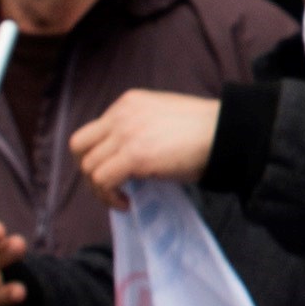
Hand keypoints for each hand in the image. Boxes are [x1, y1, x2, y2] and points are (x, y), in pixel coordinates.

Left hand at [74, 89, 218, 201]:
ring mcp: (125, 134)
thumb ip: (138, 130)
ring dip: (100, 189)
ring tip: (121, 198)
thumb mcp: (161, 119)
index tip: (115, 173)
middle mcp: (121, 114)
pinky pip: (102, 180)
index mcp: (128, 103)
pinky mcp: (134, 155)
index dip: (98, 156)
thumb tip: (126, 159)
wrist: (224, 132)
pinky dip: (109, 197)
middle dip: (89, 171)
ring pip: (89, 167)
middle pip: (79, 147)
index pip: (92, 131)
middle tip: (109, 187)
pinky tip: (126, 202)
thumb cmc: (202, 130)